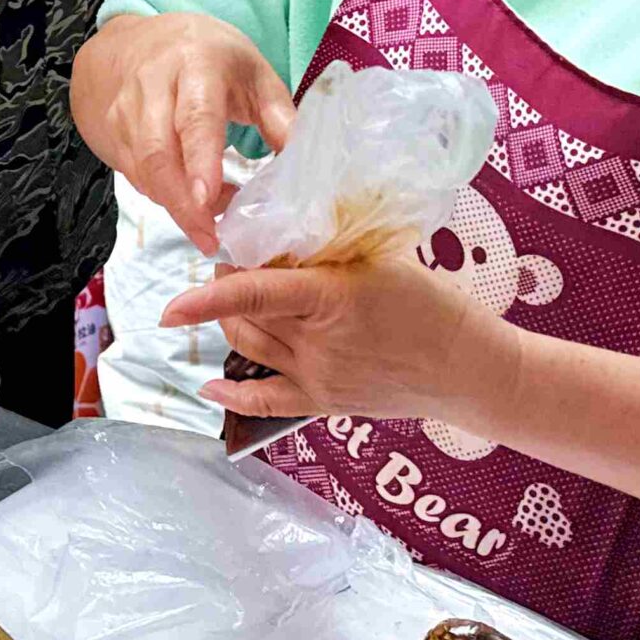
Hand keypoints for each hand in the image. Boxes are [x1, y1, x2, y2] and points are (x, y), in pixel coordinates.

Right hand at [72, 13, 296, 251]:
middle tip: (210, 238)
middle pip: (159, 153)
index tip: (209, 199)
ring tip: (211, 224)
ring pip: (144, 171)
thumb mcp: (251, 72)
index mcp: (197, 64)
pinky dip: (165, 197)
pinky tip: (190, 204)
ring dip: (177, 205)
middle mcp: (152, 85)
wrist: (131, 43)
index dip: (201, 160)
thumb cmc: (206, 57)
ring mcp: (125, 111)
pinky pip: (137, 177)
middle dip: (182, 203)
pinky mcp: (112, 135)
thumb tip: (308, 165)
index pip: (196, 116)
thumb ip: (279, 116)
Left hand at [164, 255, 521, 426]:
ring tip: (232, 298)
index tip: (171, 303)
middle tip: (230, 262)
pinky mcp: (323, 402)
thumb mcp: (379, 261)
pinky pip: (265, 401)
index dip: (209, 296)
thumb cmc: (430, 305)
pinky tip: (209, 383)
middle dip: (225, 288)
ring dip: (229, 322)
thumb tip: (277, 236)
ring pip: (248, 346)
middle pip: (246, 315)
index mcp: (331, 297)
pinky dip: (232, 394)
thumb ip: (326, 252)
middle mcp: (317, 342)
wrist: (467, 368)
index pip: (256, 293)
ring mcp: (318, 376)